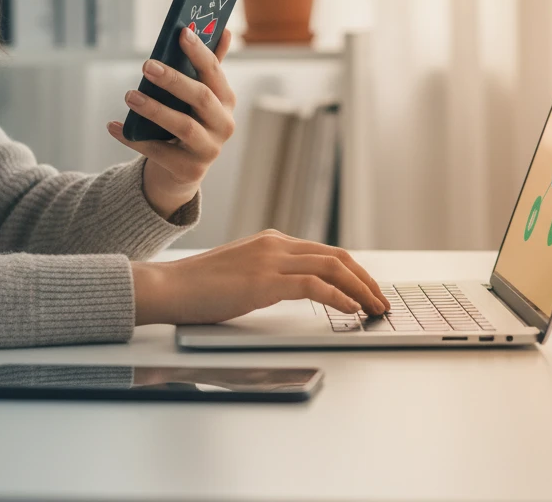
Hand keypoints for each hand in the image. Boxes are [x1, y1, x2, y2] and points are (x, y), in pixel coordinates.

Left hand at [106, 26, 236, 219]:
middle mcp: (224, 125)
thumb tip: (224, 30)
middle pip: (201, 98)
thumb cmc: (190, 120)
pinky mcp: (189, 170)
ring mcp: (209, 150)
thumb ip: (209, 66)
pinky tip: (113, 126)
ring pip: (183, 126)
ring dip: (155, 109)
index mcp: (226, 100)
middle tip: (147, 65)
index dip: (199, 52)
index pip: (214, 72)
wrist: (182, 170)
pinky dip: (134, 139)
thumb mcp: (199, 96)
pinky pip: (158, 152)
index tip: (181, 32)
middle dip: (174, 80)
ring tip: (130, 95)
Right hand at [130, 229, 390, 324]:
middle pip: (336, 256)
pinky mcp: (263, 281)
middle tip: (382, 301)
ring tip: (374, 309)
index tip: (369, 291)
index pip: (325, 252)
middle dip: (365, 279)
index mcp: (271, 241)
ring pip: (331, 267)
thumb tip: (298, 291)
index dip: (354, 272)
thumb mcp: (242, 274)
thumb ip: (269, 275)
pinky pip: (314, 286)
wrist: (170, 287)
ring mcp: (270, 260)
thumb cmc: (200, 287)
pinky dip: (338, 297)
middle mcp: (275, 244)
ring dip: (360, 289)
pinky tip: (350, 310)